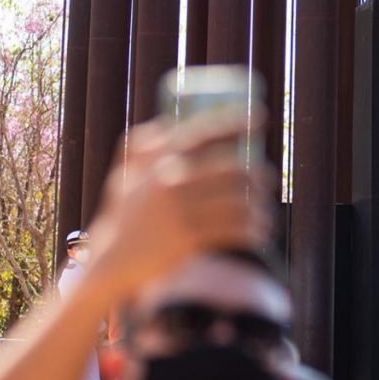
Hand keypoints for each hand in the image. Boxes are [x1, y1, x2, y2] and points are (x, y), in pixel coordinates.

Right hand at [87, 116, 272, 295]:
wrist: (110, 263)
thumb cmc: (123, 217)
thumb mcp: (125, 177)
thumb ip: (142, 148)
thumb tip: (168, 121)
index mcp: (156, 162)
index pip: (202, 133)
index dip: (233, 120)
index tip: (260, 116)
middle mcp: (168, 182)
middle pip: (230, 169)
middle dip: (258, 173)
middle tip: (268, 180)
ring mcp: (178, 211)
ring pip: (237, 202)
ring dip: (259, 208)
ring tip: (265, 215)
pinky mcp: (187, 239)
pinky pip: (233, 231)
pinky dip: (253, 232)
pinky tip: (260, 234)